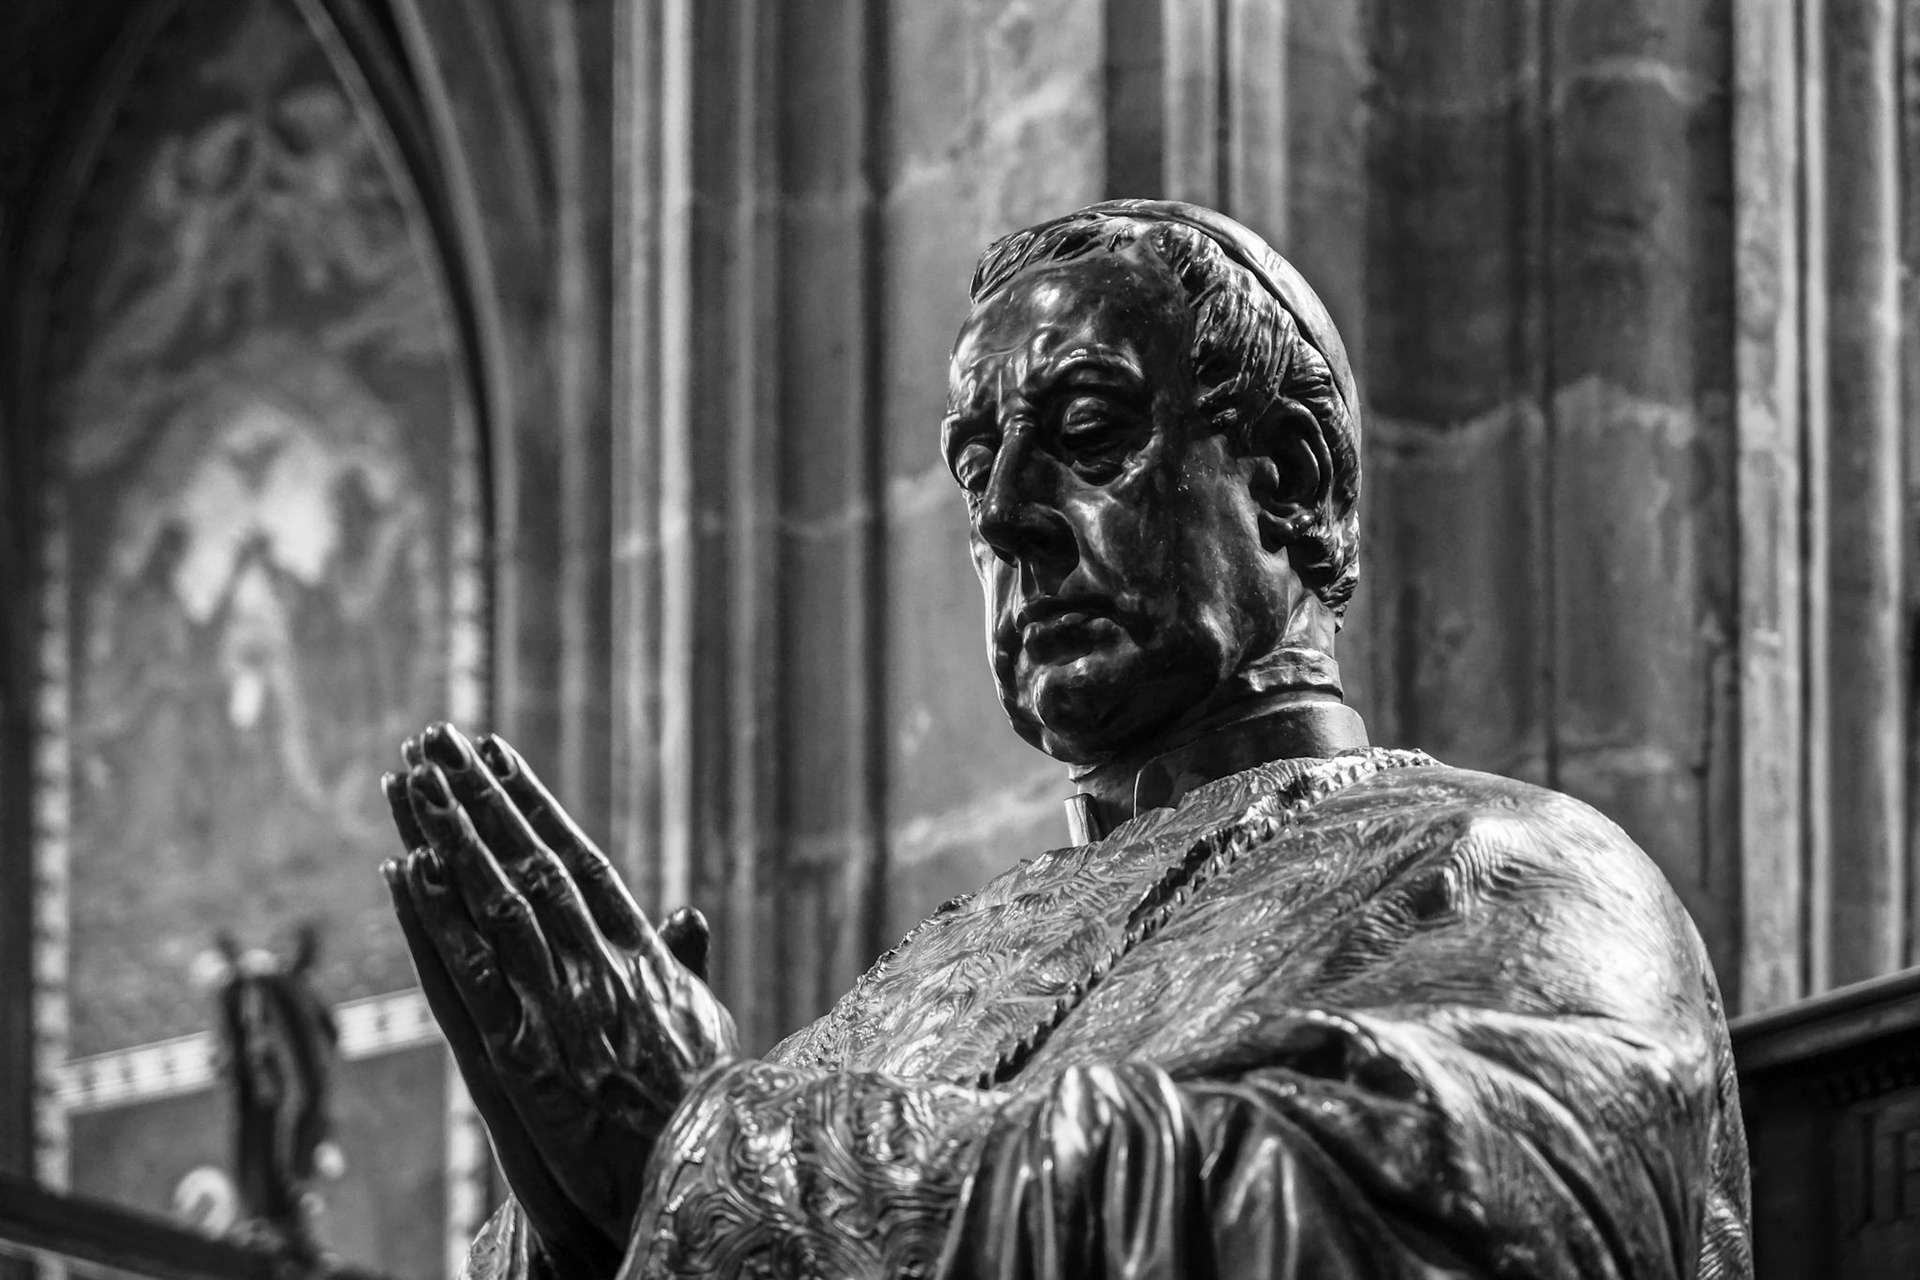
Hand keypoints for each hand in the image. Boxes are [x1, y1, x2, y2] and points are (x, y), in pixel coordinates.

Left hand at [379, 725, 734, 1274]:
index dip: (530, 801)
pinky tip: (403, 872)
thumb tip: (688, 915)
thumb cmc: (702, 1103)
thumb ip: (685, 964)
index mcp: (637, 951)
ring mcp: (555, 1004)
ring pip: (492, 901)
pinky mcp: (518, 1054)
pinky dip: (434, 920)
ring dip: (448, 835)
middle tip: (434, 738)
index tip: (494, 753)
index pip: (575, 856)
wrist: (691, 1173)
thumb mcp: (704, 1021)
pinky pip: (467, 974)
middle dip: (477, 797)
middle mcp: (595, 962)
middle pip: (526, 861)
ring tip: (411, 779)